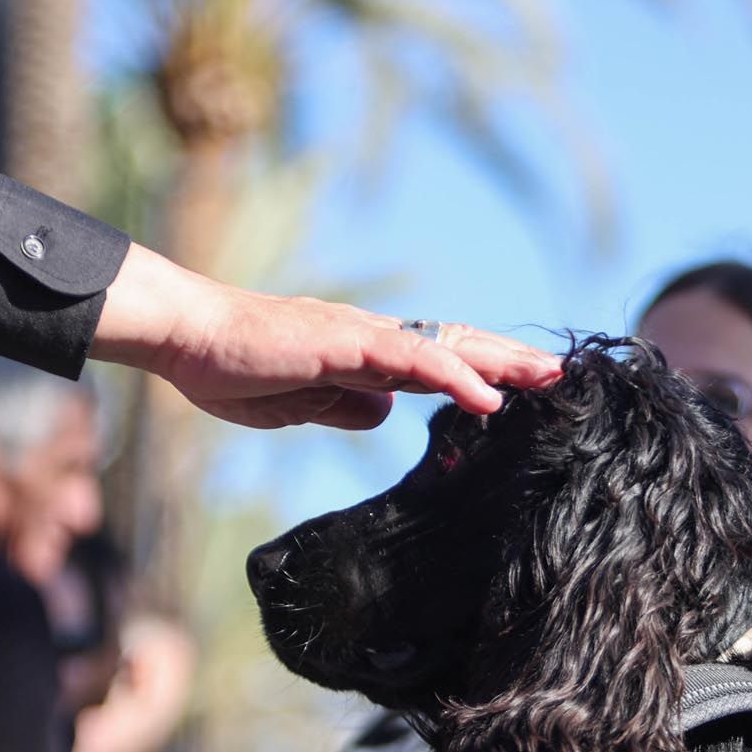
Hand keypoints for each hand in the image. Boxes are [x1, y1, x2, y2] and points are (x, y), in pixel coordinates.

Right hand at [92, 244, 559, 429]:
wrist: (188, 338)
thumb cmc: (234, 368)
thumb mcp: (301, 404)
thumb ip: (344, 405)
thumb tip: (384, 413)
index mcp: (364, 354)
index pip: (439, 361)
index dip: (485, 372)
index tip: (528, 388)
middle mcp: (373, 338)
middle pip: (459, 347)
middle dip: (513, 362)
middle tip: (564, 376)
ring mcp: (362, 337)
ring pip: (448, 347)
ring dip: (502, 363)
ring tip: (548, 378)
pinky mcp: (345, 344)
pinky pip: (411, 362)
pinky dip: (455, 379)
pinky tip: (490, 398)